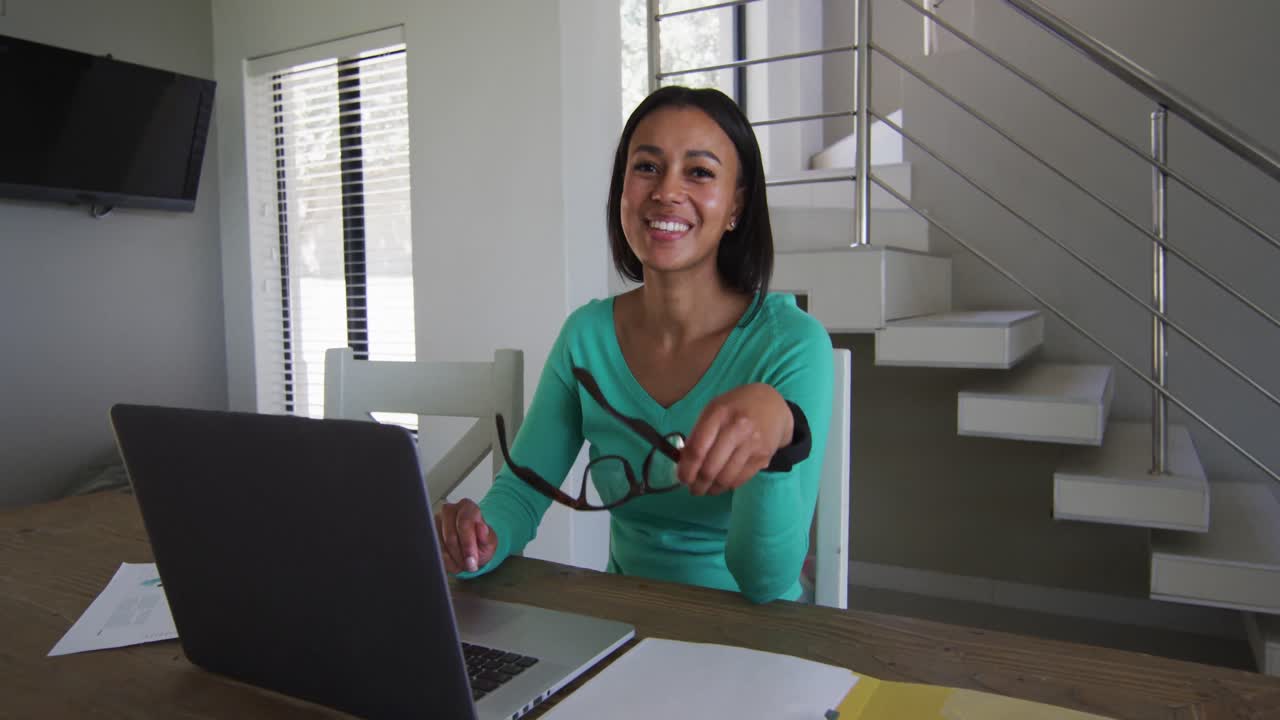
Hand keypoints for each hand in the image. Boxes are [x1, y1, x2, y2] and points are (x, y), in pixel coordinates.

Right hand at [434, 499, 498, 573]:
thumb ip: (486, 536)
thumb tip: (482, 528)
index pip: (464, 523)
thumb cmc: (481, 543)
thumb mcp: (489, 542)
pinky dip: (446, 562)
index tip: (472, 559)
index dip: (468, 543)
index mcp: (467, 507)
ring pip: (441, 546)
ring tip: (464, 563)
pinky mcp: (429, 534)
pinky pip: (434, 551)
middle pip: (450, 537)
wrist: (472, 549)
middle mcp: (449, 510)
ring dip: (453, 559)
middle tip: (469, 565)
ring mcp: (436, 521)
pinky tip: (455, 562)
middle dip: (460, 555)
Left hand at [677, 383, 793, 495]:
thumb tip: (684, 463)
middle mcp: (737, 428)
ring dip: (712, 489)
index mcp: (718, 414)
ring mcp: (752, 444)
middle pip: (711, 468)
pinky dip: (727, 486)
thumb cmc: (736, 407)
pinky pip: (740, 479)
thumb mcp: (713, 411)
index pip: (698, 449)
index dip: (687, 469)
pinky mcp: (763, 457)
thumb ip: (698, 434)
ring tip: (705, 490)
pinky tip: (721, 485)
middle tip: (693, 489)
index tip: (682, 478)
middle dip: (698, 484)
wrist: (773, 404)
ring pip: (726, 478)